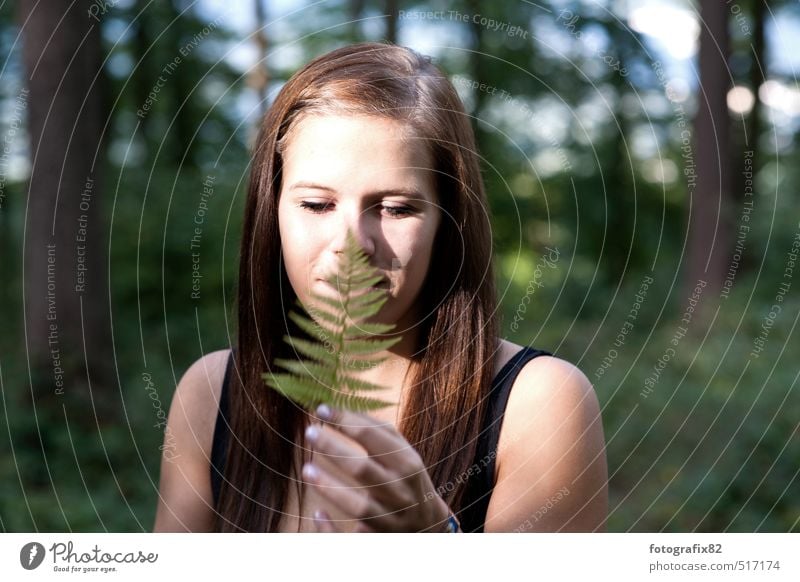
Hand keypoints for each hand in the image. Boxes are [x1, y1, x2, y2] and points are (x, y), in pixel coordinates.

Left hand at [302, 404, 451, 531]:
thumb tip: (340, 409)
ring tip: (306, 470)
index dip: (345, 421)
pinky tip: (317, 513)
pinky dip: (332, 529)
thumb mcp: (403, 452)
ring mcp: (390, 520)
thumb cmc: (407, 479)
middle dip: (334, 449)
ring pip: (359, 507)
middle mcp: (400, 492)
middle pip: (363, 469)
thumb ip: (377, 431)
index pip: (374, 436)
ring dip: (331, 488)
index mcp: (407, 464)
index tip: (321, 408)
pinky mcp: (378, 541)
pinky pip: (351, 539)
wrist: (429, 525)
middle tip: (310, 432)